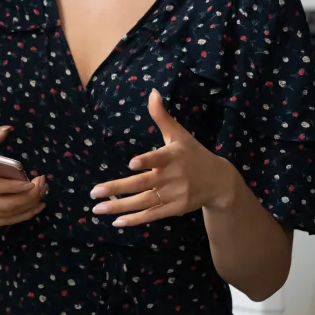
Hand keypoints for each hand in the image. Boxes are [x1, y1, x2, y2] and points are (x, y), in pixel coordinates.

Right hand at [0, 126, 47, 228]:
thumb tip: (7, 129)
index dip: (14, 186)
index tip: (32, 179)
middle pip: (4, 204)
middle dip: (28, 196)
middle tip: (42, 184)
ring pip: (7, 215)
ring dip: (29, 206)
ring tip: (42, 193)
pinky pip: (5, 222)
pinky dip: (23, 216)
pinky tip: (35, 207)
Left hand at [90, 89, 238, 226]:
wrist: (219, 181)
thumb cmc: (193, 153)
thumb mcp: (179, 134)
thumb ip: (162, 116)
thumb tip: (152, 92)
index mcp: (172, 157)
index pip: (158, 158)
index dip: (146, 161)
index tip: (131, 164)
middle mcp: (172, 177)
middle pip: (142, 184)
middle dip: (117, 189)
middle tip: (94, 192)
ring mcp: (173, 195)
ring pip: (143, 202)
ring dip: (120, 207)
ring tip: (97, 208)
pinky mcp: (174, 209)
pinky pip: (152, 214)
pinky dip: (135, 219)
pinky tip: (116, 222)